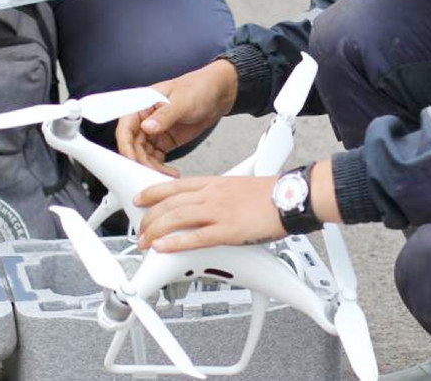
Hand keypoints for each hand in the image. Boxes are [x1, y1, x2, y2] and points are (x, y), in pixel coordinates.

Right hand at [117, 59, 237, 175]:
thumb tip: (146, 127)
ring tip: (164, 175)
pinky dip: (160, 167)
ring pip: (144, 154)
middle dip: (140, 160)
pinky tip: (169, 173)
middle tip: (150, 172)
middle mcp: (145, 118)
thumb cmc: (199, 88)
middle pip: (133, 144)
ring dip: (151, 166)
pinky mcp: (165, 141)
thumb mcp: (182, 101)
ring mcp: (155, 131)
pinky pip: (156, 158)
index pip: (126, 126)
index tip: (131, 159)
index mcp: (143, 104)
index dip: (125, 144)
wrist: (219, 93)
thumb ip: (164, 115)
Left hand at [134, 175, 284, 252]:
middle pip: (170, 203)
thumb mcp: (238, 187)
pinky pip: (196, 237)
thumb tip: (207, 208)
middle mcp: (213, 195)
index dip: (153, 192)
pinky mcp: (228, 230)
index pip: (175, 185)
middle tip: (139, 229)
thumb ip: (219, 196)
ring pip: (177, 218)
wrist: (291, 197)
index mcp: (215, 183)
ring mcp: (219, 212)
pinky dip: (176, 242)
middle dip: (149, 217)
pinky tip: (164, 247)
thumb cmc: (270, 194)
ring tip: (144, 241)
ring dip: (156, 231)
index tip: (140, 198)